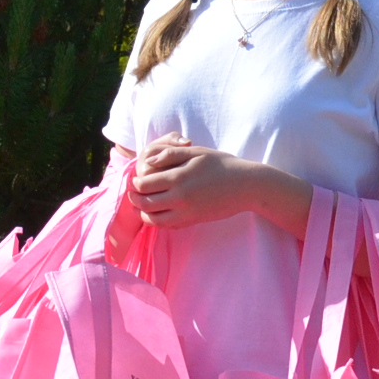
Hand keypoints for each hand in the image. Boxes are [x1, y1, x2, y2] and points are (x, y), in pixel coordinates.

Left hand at [129, 135, 254, 229]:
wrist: (245, 186)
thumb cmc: (221, 164)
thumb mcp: (196, 152)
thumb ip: (171, 154)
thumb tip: (148, 161)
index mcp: (178, 176)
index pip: (144, 183)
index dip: (134, 182)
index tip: (134, 178)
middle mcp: (180, 197)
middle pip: (144, 202)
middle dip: (134, 198)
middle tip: (132, 192)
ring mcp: (186, 212)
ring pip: (152, 219)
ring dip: (142, 213)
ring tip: (140, 205)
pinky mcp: (192, 221)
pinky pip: (167, 226)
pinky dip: (156, 221)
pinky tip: (155, 213)